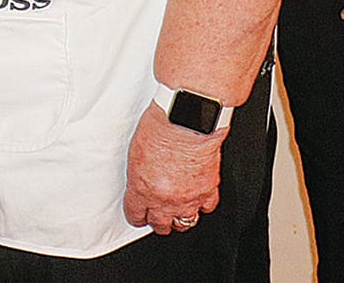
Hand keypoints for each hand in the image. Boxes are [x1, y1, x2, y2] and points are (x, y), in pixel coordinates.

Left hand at [123, 104, 222, 233]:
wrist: (186, 119)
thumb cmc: (159, 127)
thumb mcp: (135, 152)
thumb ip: (139, 175)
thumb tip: (142, 184)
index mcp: (142, 189)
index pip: (136, 214)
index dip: (137, 215)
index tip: (138, 215)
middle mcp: (165, 198)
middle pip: (161, 224)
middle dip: (157, 220)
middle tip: (157, 215)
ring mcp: (189, 197)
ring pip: (185, 223)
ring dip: (180, 218)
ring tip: (177, 212)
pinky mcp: (208, 190)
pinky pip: (207, 208)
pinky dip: (202, 205)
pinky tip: (198, 199)